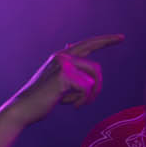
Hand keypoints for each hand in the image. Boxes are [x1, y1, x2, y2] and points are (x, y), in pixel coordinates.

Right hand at [5, 35, 124, 126]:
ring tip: (77, 104)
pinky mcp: (64, 75)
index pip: (88, 44)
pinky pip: (87, 88)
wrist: (24, 108)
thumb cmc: (41, 98)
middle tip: (89, 101)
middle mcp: (63, 56)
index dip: (105, 40)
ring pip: (93, 80)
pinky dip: (82, 100)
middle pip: (95, 68)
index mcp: (61, 56)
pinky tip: (72, 105)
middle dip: (98, 87)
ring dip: (88, 97)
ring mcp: (63, 64)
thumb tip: (70, 49)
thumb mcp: (56, 81)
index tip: (121, 38)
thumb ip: (68, 70)